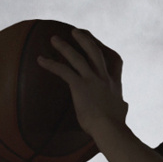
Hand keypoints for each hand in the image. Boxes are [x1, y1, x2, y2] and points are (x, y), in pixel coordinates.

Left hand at [35, 28, 127, 143]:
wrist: (110, 129)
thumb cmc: (114, 127)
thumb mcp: (121, 112)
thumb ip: (120, 106)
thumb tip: (123, 108)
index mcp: (115, 85)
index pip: (115, 62)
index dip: (108, 52)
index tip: (102, 46)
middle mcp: (104, 78)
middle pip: (95, 51)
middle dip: (85, 39)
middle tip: (75, 32)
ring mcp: (92, 80)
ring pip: (77, 57)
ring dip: (64, 46)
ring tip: (53, 39)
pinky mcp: (80, 86)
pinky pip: (63, 71)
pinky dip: (51, 64)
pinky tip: (40, 60)